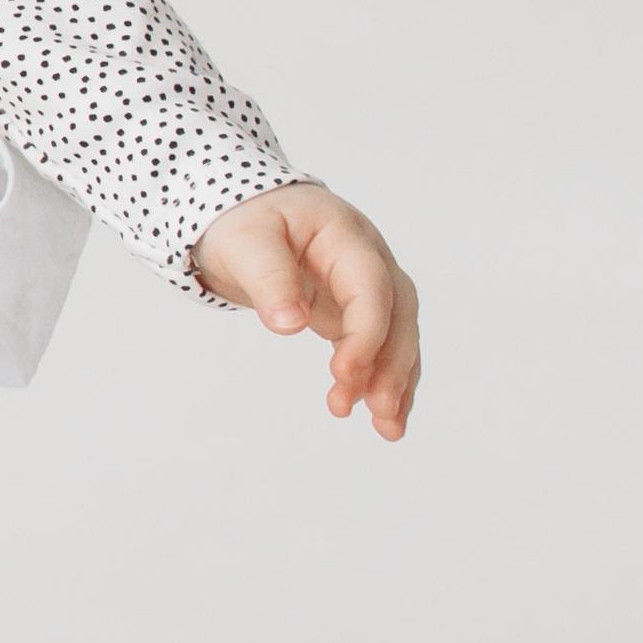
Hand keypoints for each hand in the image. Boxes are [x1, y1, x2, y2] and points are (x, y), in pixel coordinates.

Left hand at [193, 182, 420, 435]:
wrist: (245, 213)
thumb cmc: (245, 221)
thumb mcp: (245, 242)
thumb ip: (269, 279)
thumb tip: (290, 324)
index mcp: (346, 236)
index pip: (370, 287)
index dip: (365, 332)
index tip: (344, 374)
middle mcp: (368, 260)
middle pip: (396, 314)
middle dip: (391, 364)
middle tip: (375, 410)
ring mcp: (367, 286)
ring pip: (398, 335)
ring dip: (395, 381)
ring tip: (387, 428)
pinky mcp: (355, 310)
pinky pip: (381, 346)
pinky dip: (385, 380)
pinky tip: (385, 418)